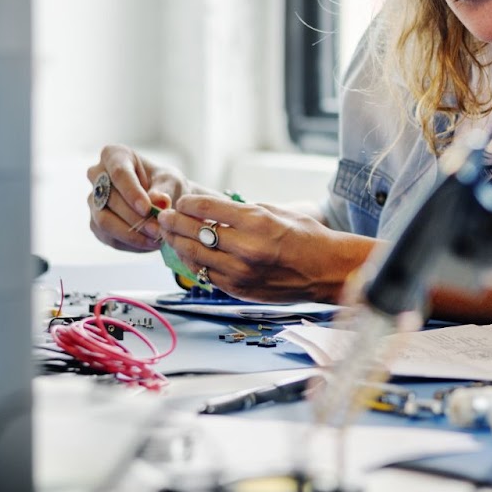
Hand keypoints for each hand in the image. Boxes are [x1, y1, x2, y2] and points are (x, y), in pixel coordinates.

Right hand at [86, 145, 191, 252]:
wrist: (166, 201)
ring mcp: (93, 201)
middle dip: (135, 217)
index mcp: (114, 156)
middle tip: (158, 230)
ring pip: (104, 221)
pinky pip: (108, 237)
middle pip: (110, 199)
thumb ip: (164, 190)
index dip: (131, 192)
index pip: (119, 173)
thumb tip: (156, 200)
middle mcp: (97, 176)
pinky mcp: (96, 223)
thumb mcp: (172, 182)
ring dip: (131, 233)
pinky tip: (148, 244)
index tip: (147, 208)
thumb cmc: (166, 184)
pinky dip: (130, 243)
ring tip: (155, 239)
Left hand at [158, 194, 376, 303]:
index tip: (181, 201)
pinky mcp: (239, 289)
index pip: (207, 208)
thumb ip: (243, 210)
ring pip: (194, 256)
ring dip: (177, 243)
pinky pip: (205, 274)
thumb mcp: (277, 212)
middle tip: (164, 216)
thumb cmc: (307, 237)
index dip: (187, 203)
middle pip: (194, 232)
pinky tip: (188, 254)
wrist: (326, 271)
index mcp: (256, 222)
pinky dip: (194, 263)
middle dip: (174, 222)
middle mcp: (246, 248)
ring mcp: (240, 272)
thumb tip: (213, 207)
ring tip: (169, 235)